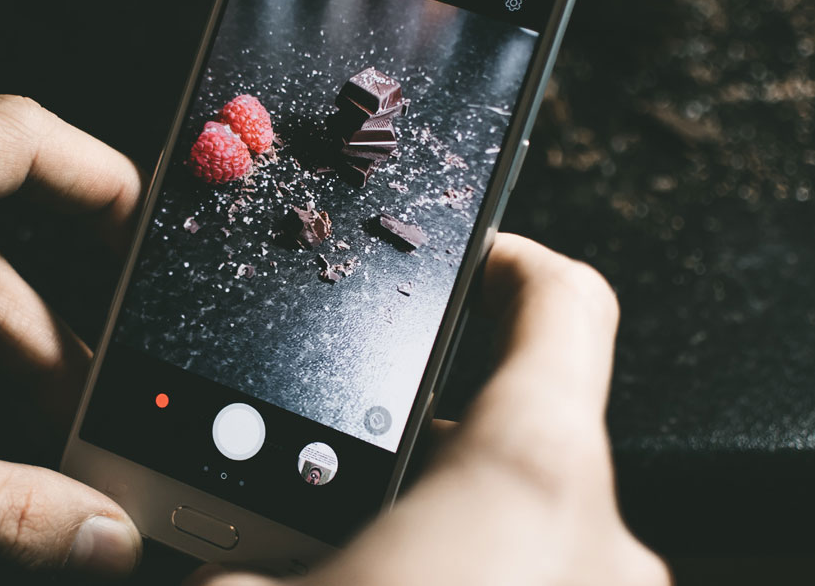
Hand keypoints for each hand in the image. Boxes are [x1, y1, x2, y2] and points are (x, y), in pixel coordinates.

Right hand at [196, 235, 669, 585]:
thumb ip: (234, 549)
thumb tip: (220, 562)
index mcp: (526, 481)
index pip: (561, 303)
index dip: (507, 260)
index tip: (465, 261)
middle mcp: (593, 543)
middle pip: (517, 426)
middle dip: (423, 435)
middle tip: (338, 462)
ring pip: (520, 518)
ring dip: (437, 519)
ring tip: (347, 552)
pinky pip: (531, 575)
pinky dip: (465, 569)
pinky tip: (384, 583)